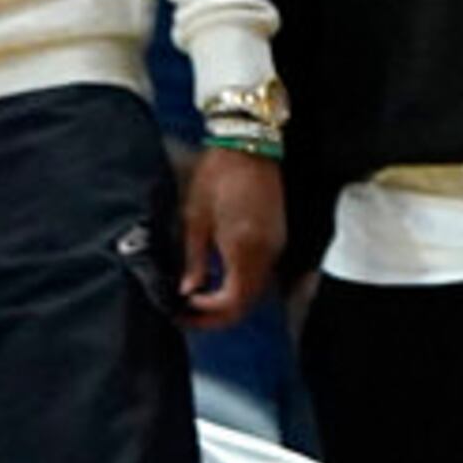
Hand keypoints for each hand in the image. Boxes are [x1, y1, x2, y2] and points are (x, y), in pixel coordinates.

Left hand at [179, 148, 285, 325]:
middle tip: (188, 315)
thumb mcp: (195, 218)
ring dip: (231, 302)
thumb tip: (187, 291)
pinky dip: (242, 285)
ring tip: (200, 301)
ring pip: (256, 289)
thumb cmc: (216, 178)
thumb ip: (194, 260)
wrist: (249, 147)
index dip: (208, 312)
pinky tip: (220, 280)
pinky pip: (262, 272)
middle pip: (248, 301)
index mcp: (243, 247)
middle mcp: (266, 252)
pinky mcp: (278, 237)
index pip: (232, 300)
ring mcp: (276, 244)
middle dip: (218, 315)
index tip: (184, 305)